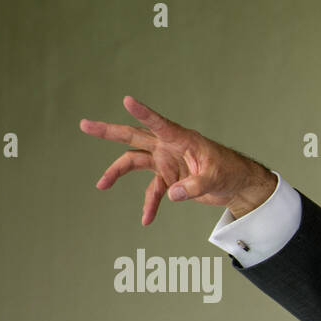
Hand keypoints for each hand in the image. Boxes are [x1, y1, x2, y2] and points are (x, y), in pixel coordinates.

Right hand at [80, 96, 275, 224]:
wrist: (236, 185)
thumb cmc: (229, 171)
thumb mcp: (215, 178)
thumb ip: (194, 186)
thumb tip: (172, 194)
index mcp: (181, 138)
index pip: (159, 123)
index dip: (143, 112)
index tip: (127, 100)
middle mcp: (168, 147)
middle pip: (134, 137)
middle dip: (109, 132)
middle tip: (84, 125)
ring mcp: (166, 162)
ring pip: (134, 163)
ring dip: (117, 173)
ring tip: (101, 185)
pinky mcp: (169, 179)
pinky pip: (153, 192)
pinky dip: (149, 205)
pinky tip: (146, 220)